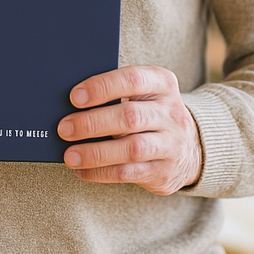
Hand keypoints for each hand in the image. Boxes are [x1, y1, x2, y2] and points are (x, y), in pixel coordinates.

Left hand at [57, 65, 201, 194]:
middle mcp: (171, 113)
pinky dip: (101, 172)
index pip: (132, 80)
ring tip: (69, 155)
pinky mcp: (164, 172)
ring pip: (131, 149)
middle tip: (64, 129)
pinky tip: (82, 170)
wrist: (189, 147)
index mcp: (163, 84)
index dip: (102, 87)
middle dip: (92, 123)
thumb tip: (69, 103)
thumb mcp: (143, 94)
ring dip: (95, 153)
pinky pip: (129, 173)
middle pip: (130, 117)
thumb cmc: (150, 112)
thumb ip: (116, 92)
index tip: (74, 97)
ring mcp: (172, 145)